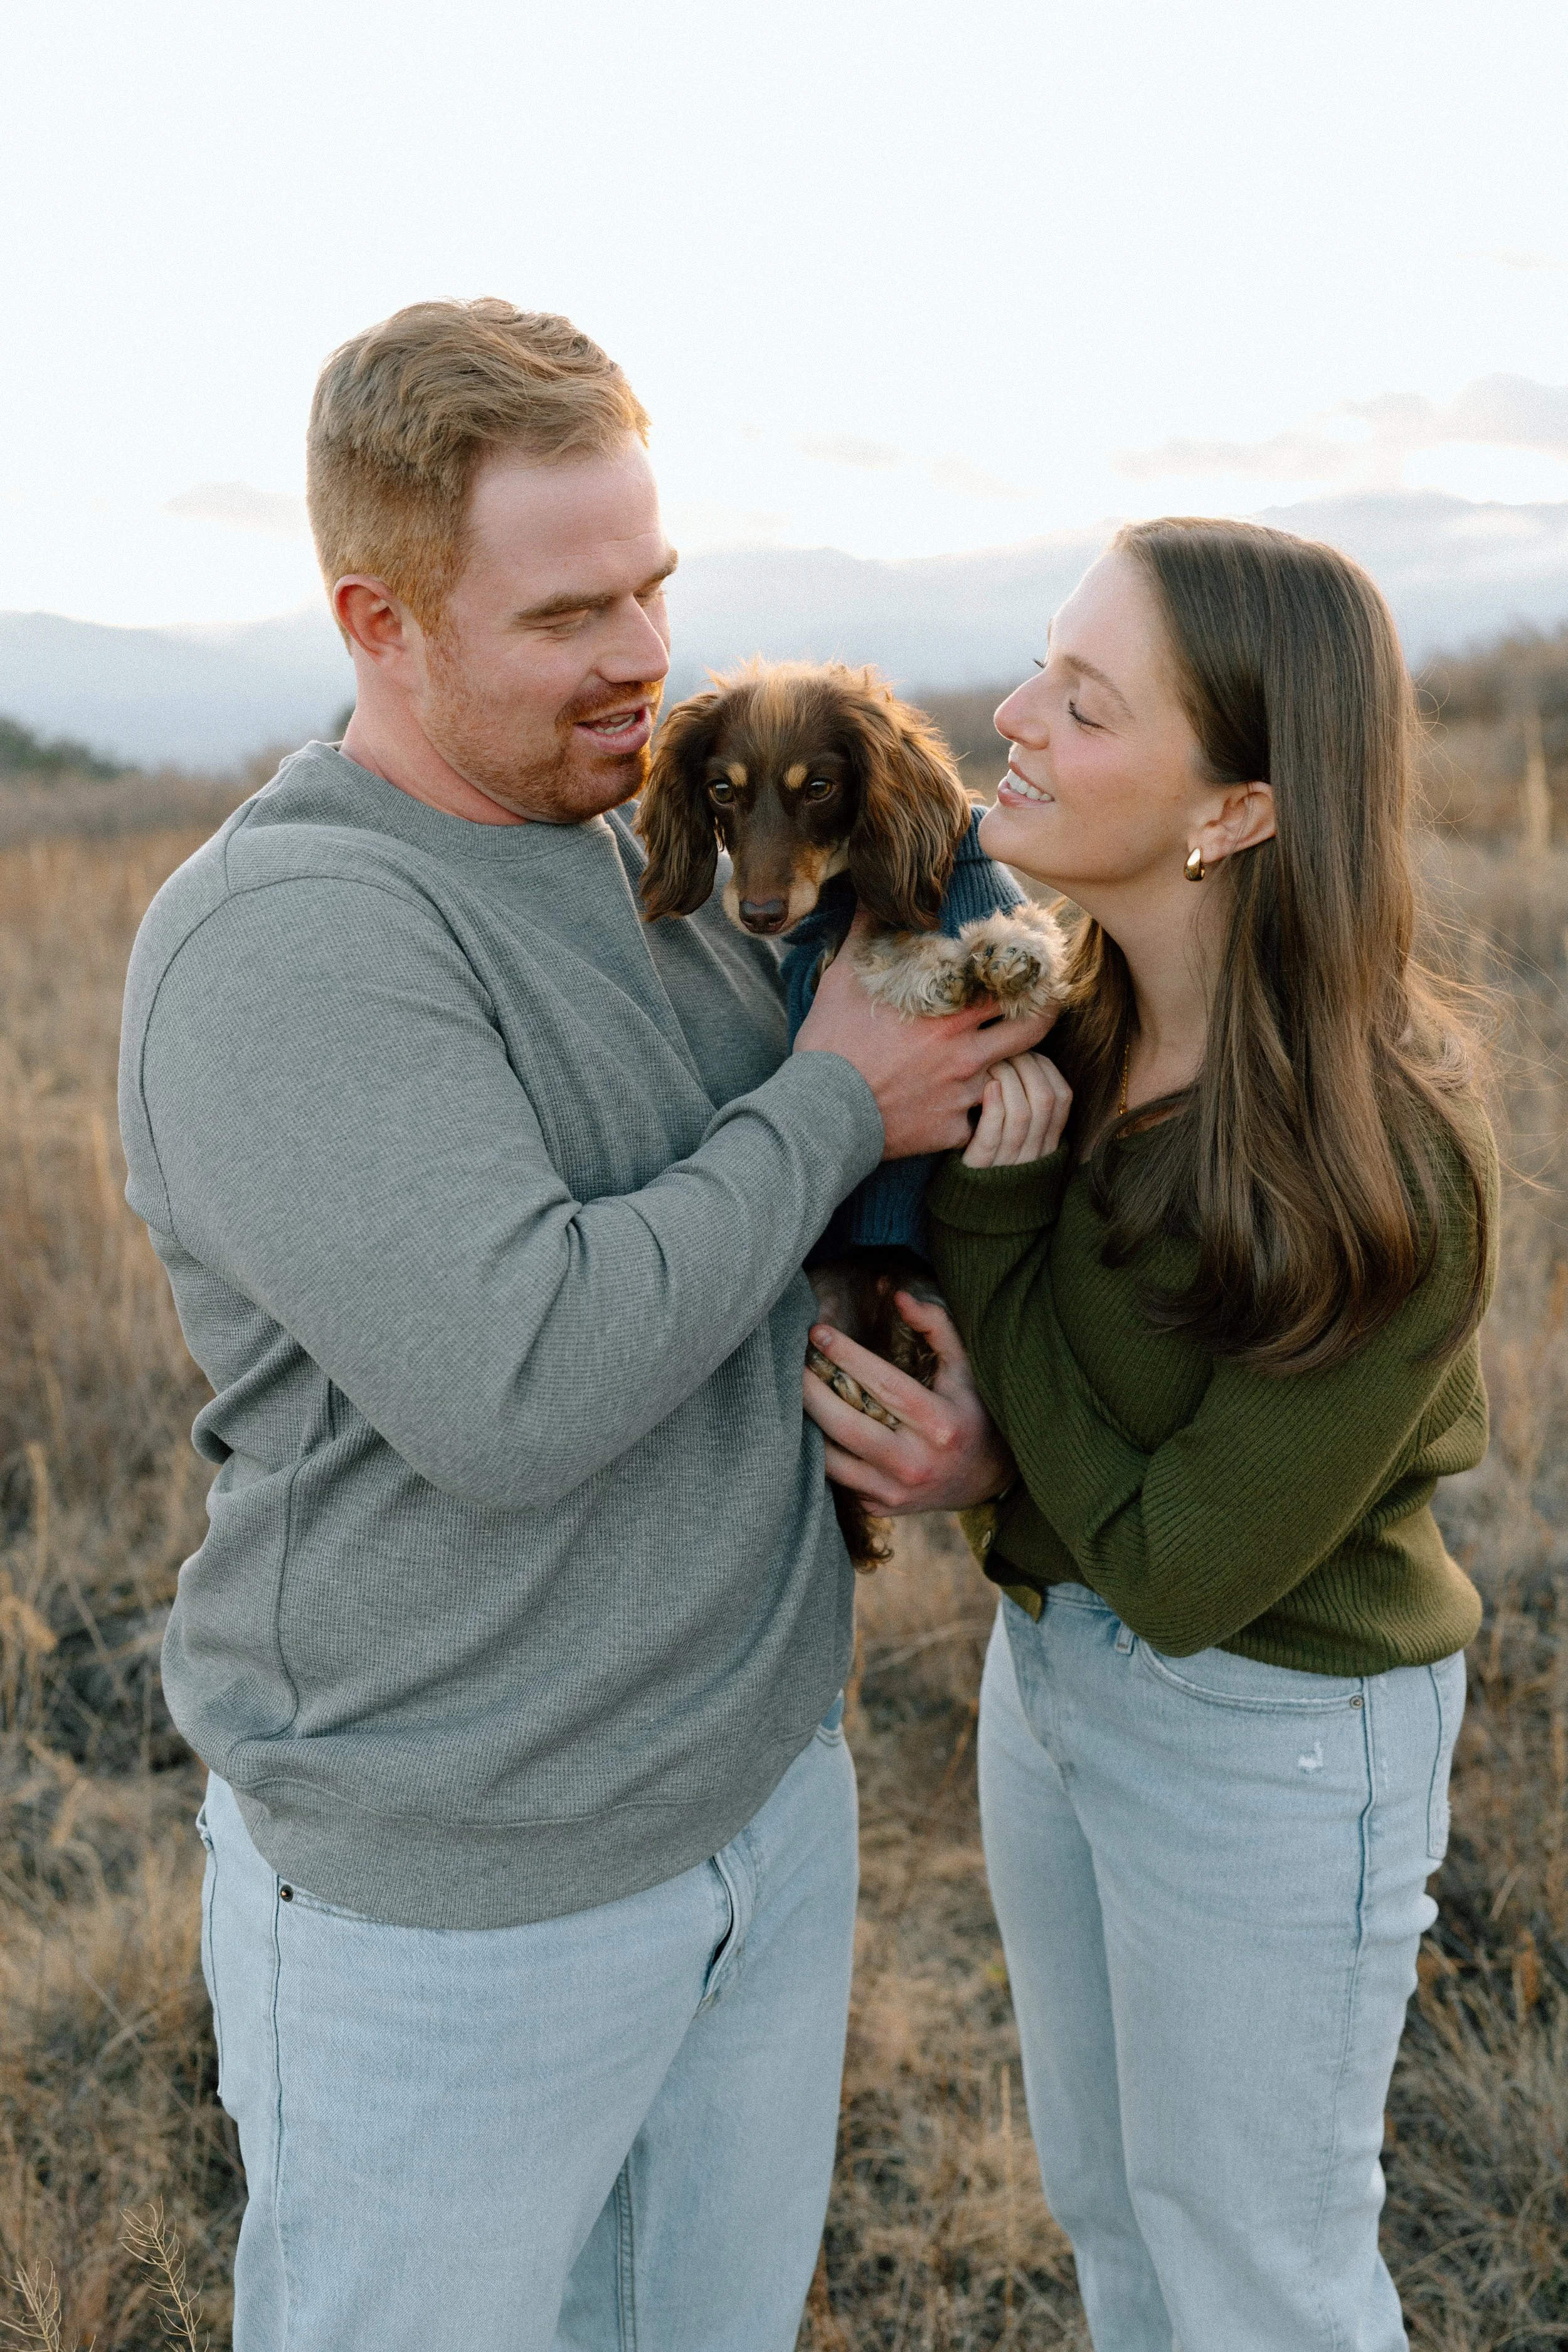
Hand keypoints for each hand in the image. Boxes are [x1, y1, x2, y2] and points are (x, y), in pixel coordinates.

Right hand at [794, 915, 1058, 1160]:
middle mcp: (964, 1053)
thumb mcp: (843, 979)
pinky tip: (967, 1105)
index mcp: (947, 1014)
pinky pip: (979, 1123)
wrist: (820, 1112)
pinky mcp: (950, 1131)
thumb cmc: (830, 1044)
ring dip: (1011, 1066)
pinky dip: (976, 1114)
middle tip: (1046, 1008)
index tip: (1035, 969)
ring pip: (1012, 1078)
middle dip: (1045, 1016)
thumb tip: (872, 896)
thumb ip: (866, 934)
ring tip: (1010, 1059)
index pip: (1010, 986)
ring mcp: (961, 1095)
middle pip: (1031, 1031)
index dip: (1028, 976)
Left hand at [802, 1291, 1014, 1513]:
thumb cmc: (972, 1412)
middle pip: (846, 1425)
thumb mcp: (965, 1368)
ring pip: (832, 1459)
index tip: (818, 1333)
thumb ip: (937, 1327)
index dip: (846, 1356)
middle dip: (812, 1391)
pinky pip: (839, 1479)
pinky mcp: (882, 1507)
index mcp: (940, 1423)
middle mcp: (916, 1461)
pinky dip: (824, 1453)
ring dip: (809, 1425)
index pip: (883, 1384)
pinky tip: (816, 1429)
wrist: (986, 1478)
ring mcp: (896, 1490)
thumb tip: (899, 1296)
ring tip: (797, 1396)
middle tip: (793, 1365)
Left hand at [963, 1053, 1071, 1167]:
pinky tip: (988, 1086)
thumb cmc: (992, 1157)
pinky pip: (993, 1133)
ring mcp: (1009, 1161)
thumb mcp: (1020, 1135)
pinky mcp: (982, 1166)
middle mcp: (1035, 1153)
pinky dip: (994, 1105)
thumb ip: (1029, 1104)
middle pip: (1044, 1099)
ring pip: (1021, 1113)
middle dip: (1026, 1066)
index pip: (1063, 1096)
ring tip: (991, 1065)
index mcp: (1048, 1143)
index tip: (1026, 1052)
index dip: (1046, 1068)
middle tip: (1003, 1052)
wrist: (968, 1205)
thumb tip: (1028, 1057)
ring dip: (1007, 1079)